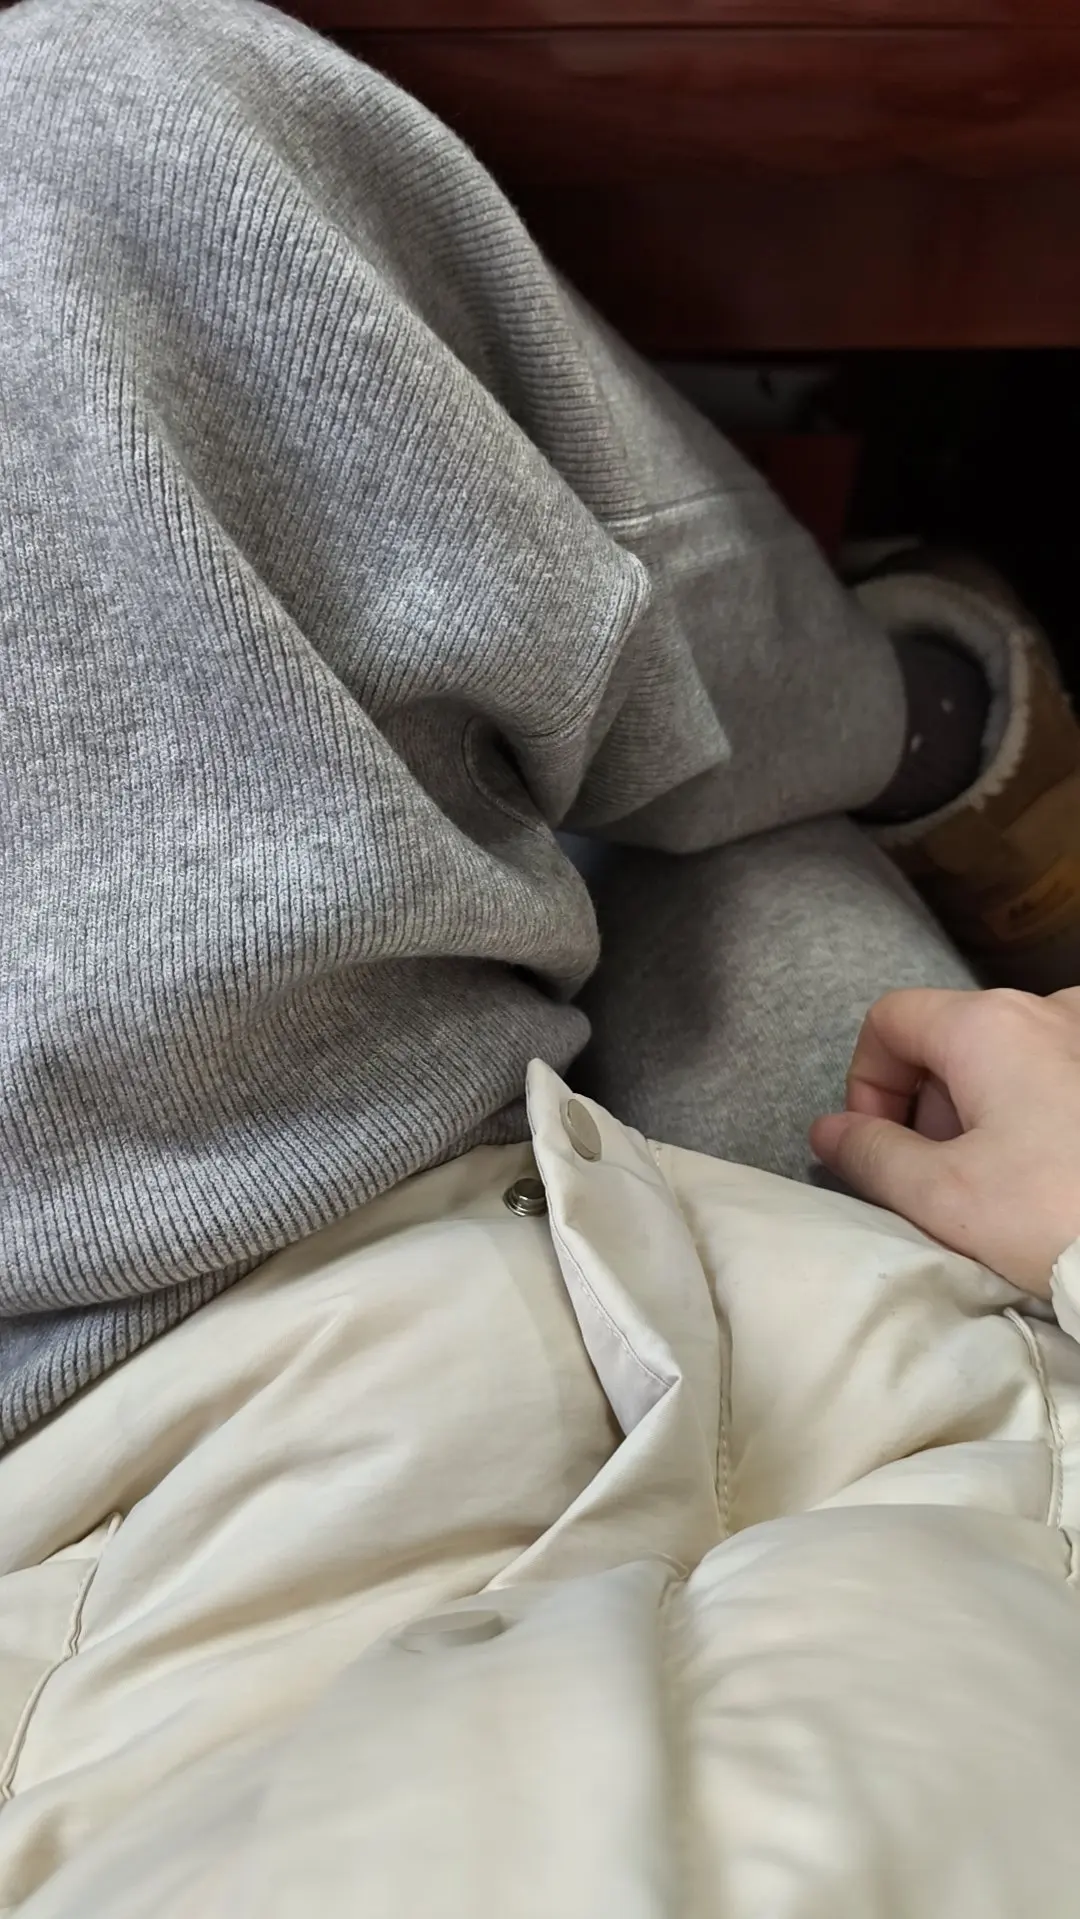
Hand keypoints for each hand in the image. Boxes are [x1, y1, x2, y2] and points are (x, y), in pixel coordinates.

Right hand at [810, 987, 1079, 1295]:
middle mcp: (1047, 1007)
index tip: (882, 1146)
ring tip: (1006, 1182)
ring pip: (1009, 1055)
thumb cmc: (1054, 1216)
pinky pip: (1059, 1069)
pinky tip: (1054, 1168)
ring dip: (986, 1109)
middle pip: (951, 1037)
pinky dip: (1038, 1107)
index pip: (890, 1020)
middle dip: (930, 1105)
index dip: (866, 1082)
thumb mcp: (942, 1196)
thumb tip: (826, 1129)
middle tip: (944, 1178)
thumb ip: (870, 1154)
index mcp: (987, 1024)